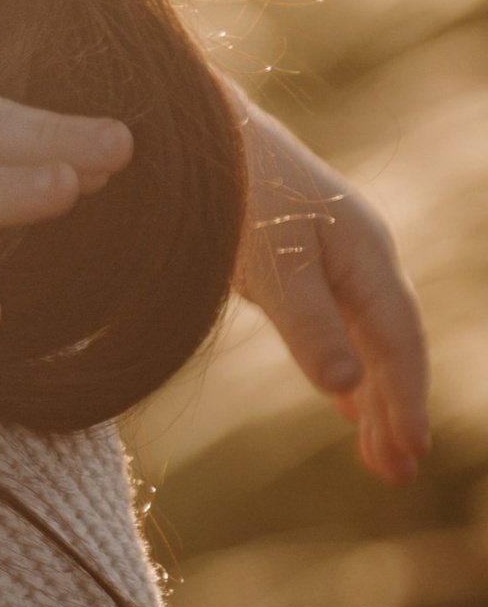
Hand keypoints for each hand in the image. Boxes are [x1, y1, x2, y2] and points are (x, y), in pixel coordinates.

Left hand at [228, 89, 429, 484]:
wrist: (194, 131)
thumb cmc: (233, 192)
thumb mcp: (269, 263)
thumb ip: (309, 325)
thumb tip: (348, 390)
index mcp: (366, 252)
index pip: (398, 341)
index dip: (407, 399)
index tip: (412, 451)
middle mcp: (360, 255)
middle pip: (390, 346)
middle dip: (397, 411)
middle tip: (398, 475)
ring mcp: (333, 257)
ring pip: (365, 340)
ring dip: (373, 399)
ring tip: (378, 458)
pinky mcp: (300, 260)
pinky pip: (339, 327)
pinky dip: (347, 369)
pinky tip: (348, 405)